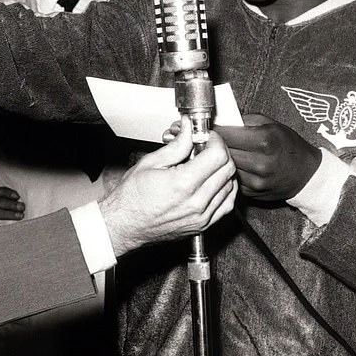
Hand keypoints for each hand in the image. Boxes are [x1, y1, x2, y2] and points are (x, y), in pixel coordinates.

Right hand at [0, 187, 24, 232]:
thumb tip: (16, 197)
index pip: (0, 192)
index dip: (10, 193)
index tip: (18, 196)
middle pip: (1, 202)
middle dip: (13, 204)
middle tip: (22, 208)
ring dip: (11, 214)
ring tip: (21, 216)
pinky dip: (1, 228)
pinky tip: (10, 230)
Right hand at [99, 119, 236, 255]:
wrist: (124, 225)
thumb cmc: (131, 198)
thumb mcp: (150, 163)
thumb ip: (176, 145)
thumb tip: (189, 129)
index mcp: (183, 184)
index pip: (218, 155)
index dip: (215, 140)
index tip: (207, 137)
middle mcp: (196, 202)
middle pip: (228, 169)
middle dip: (220, 152)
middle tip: (205, 147)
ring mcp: (202, 216)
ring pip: (231, 186)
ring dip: (223, 170)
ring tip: (206, 164)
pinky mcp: (203, 225)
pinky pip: (227, 204)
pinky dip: (226, 190)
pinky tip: (214, 182)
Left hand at [215, 114, 320, 200]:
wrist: (306, 174)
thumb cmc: (288, 146)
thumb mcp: (272, 124)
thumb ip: (245, 120)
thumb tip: (222, 120)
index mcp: (265, 141)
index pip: (226, 134)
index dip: (216, 130)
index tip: (211, 128)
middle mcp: (261, 163)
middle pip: (222, 152)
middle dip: (216, 144)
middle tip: (213, 139)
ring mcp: (256, 181)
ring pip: (224, 167)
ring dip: (220, 160)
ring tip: (223, 152)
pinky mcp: (252, 193)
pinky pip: (231, 180)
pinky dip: (229, 172)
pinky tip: (234, 166)